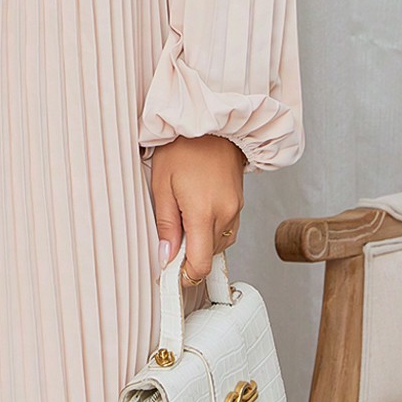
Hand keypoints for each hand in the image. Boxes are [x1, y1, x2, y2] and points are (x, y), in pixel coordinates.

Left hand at [150, 134, 244, 284]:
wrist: (211, 125)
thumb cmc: (183, 148)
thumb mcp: (162, 185)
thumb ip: (165, 225)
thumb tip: (166, 257)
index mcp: (203, 212)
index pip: (200, 265)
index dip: (185, 276)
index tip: (171, 274)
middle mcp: (225, 214)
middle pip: (209, 256)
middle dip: (189, 255)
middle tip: (170, 237)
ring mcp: (235, 210)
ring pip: (218, 245)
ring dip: (201, 242)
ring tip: (183, 217)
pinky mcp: (239, 204)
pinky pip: (226, 230)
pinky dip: (211, 230)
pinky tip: (198, 212)